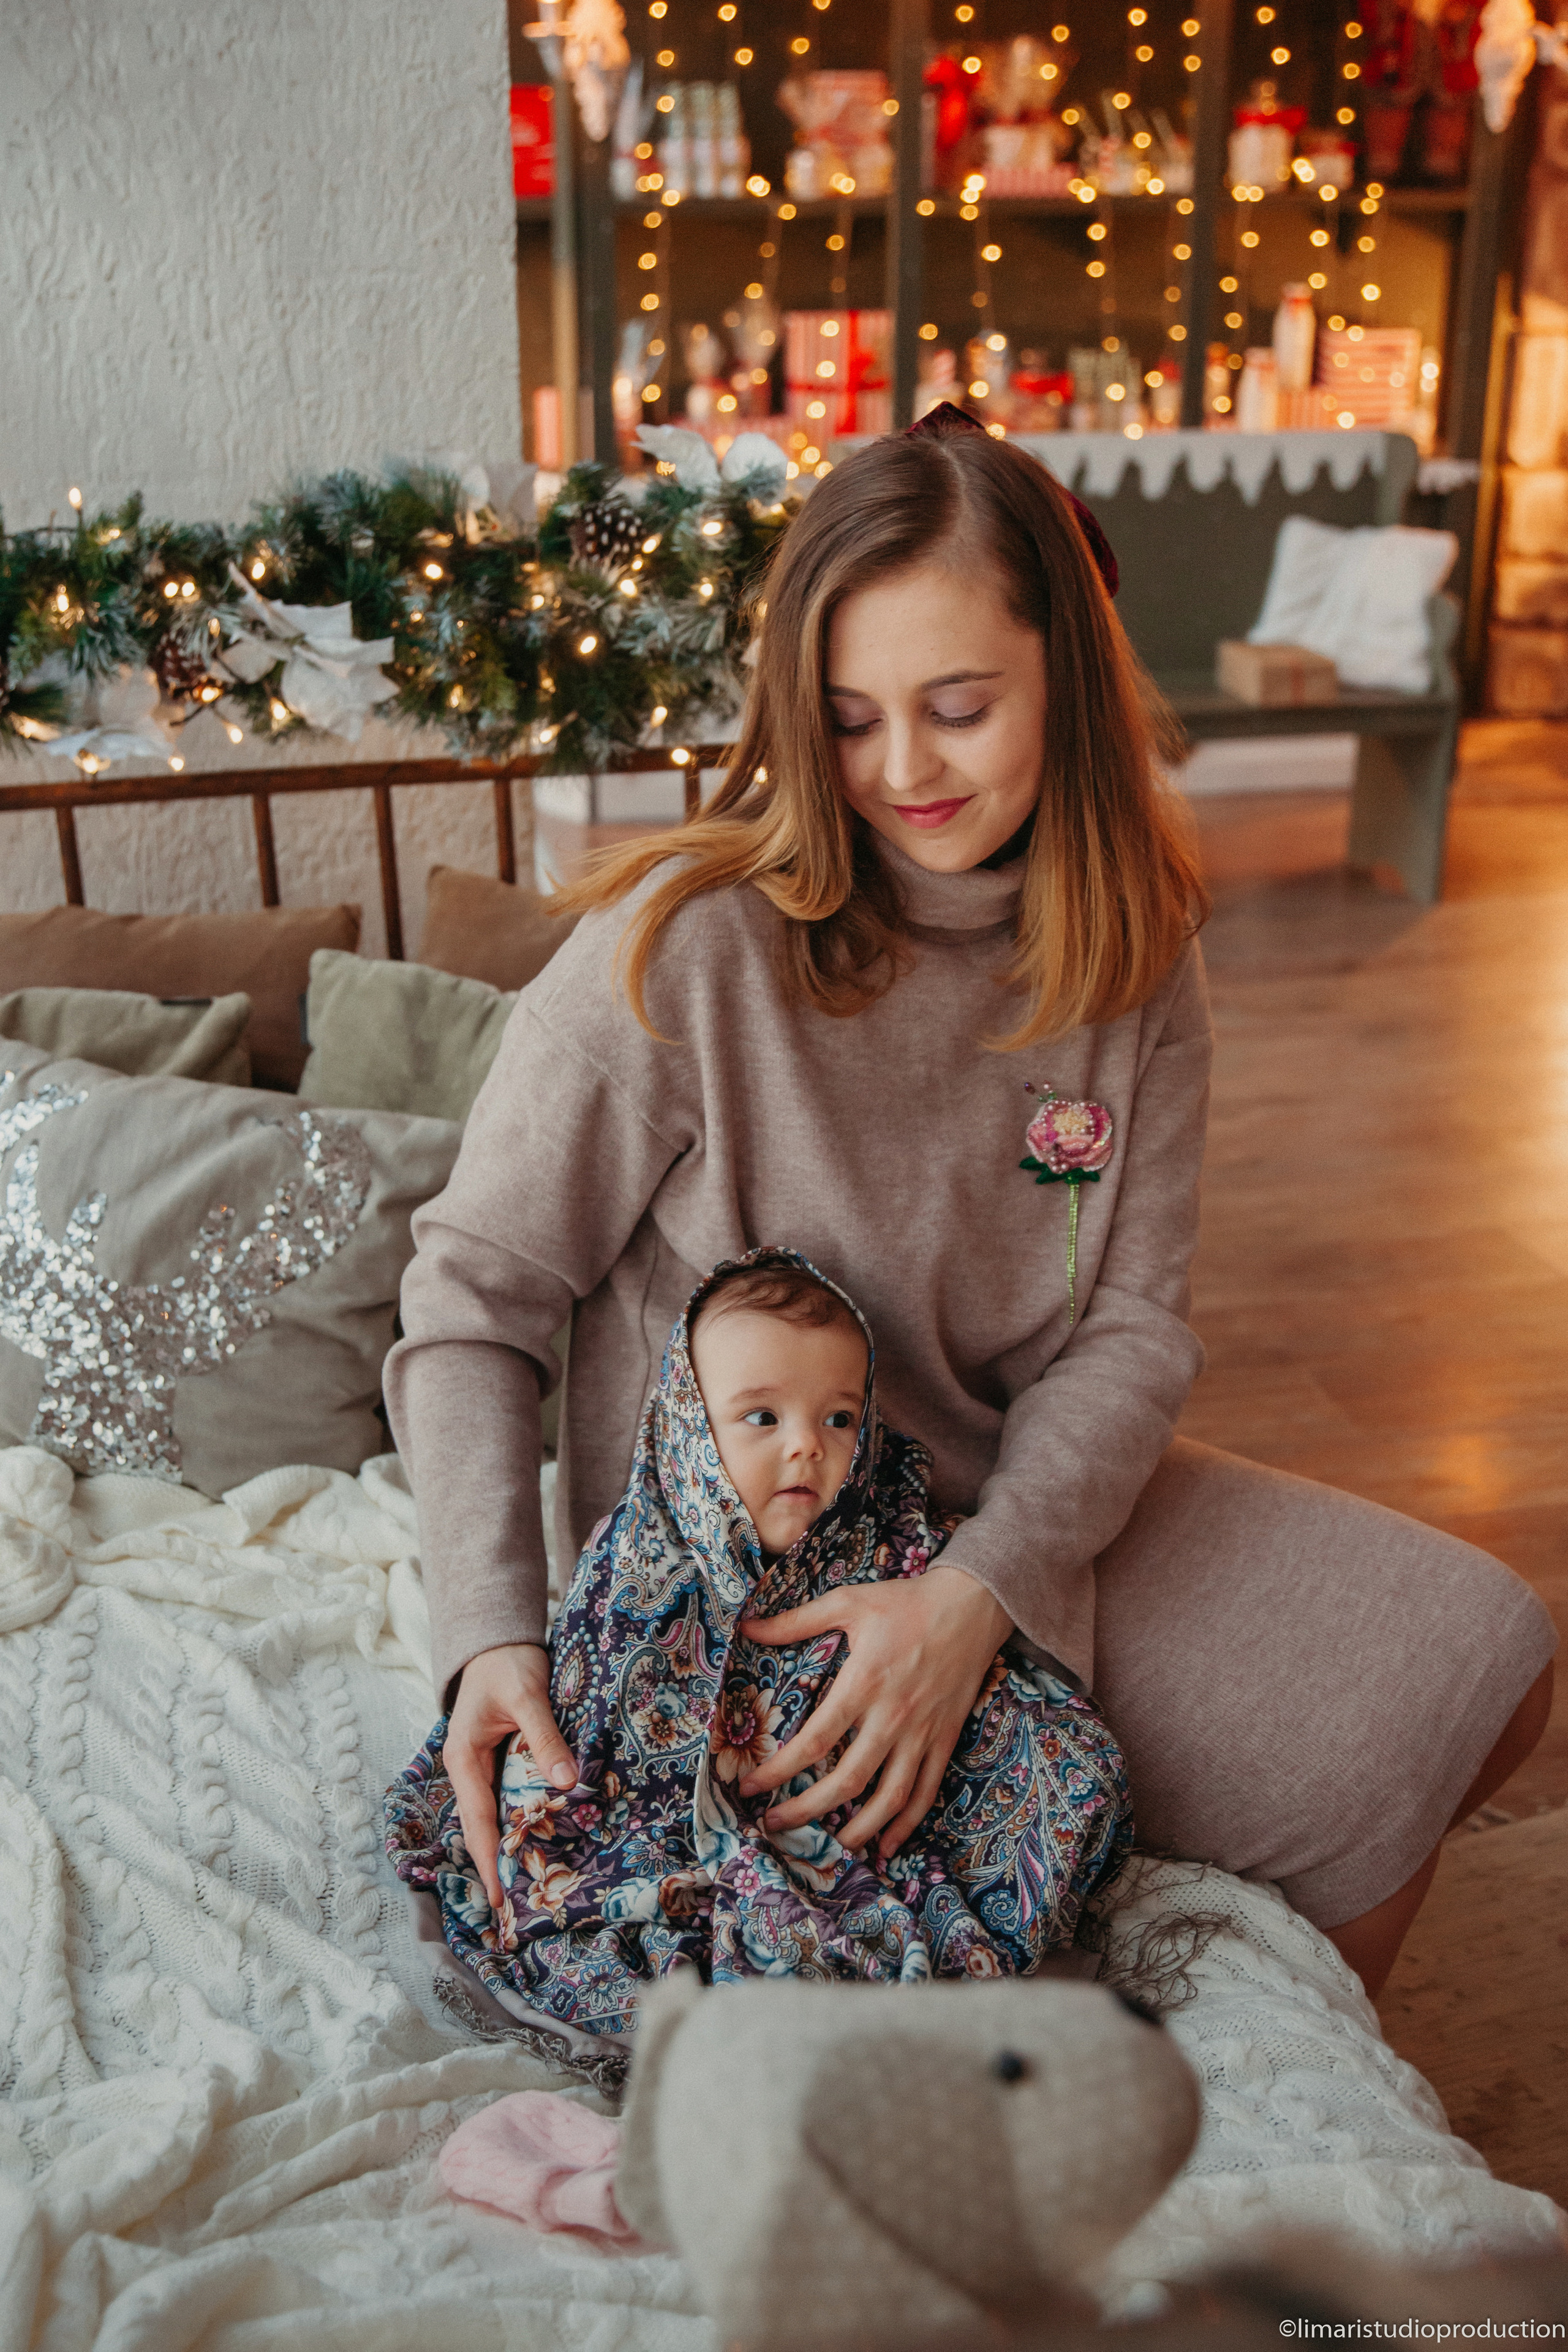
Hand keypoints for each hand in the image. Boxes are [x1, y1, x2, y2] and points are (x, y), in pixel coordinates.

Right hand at [444, 1643, 575, 1909]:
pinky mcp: (502, 1759)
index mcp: (465, 1757)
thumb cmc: (507, 1663)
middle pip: (485, 1825)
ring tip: (533, 1885)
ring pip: (499, 1813)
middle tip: (520, 1906)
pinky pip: (511, 1795)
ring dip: (513, 1844)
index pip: (478, 1819)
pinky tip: (544, 1838)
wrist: (499, 1639)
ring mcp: (485, 1765)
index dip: (489, 1860)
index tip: (500, 1897)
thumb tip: (567, 1782)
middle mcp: (471, 1768)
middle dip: (500, 1863)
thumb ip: (544, 1737)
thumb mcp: (526, 1696)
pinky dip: (525, 1818)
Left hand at [737, 1565, 1012, 1859]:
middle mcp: (892, 1716)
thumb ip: (795, 1621)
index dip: (779, 1770)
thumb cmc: (905, 1602)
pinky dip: (906, 1824)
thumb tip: (748, 1626)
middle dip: (806, 1810)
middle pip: (847, 1780)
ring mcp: (922, 1733)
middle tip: (775, 1825)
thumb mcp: (847, 1602)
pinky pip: (926, 1792)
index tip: (750, 1787)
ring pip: (889, 1798)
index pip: (814, 1740)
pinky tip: (885, 1845)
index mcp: (863, 1683)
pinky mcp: (944, 1740)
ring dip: (858, 1830)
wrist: (971, 1606)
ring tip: (829, 1848)